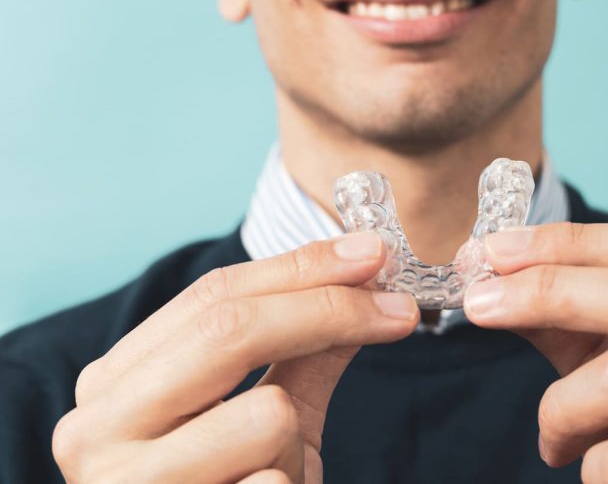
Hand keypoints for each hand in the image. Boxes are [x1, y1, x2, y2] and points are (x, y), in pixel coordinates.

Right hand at [52, 231, 418, 482]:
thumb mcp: (268, 415)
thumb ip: (304, 348)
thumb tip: (363, 277)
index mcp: (116, 383)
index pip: (213, 296)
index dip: (302, 267)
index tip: (374, 255)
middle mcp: (96, 428)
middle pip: (230, 328)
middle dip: (330, 309)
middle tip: (400, 310)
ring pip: (265, 415)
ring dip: (296, 445)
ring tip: (273, 475)